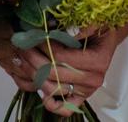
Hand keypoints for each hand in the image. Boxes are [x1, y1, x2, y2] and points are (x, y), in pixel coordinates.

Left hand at [0, 22, 127, 115]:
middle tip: (21, 46)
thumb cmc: (100, 28)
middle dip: (33, 59)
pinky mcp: (81, 96)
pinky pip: (66, 107)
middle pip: (53, 73)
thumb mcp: (93, 21)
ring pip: (53, 89)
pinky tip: (40, 93)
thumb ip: (79, 26)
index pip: (61, 57)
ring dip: (33, 75)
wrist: (106, 37)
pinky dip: (52, 104)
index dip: (43, 46)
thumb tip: (55, 28)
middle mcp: (92, 80)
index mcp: (97, 61)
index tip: (32, 35)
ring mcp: (86, 90)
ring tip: (22, 60)